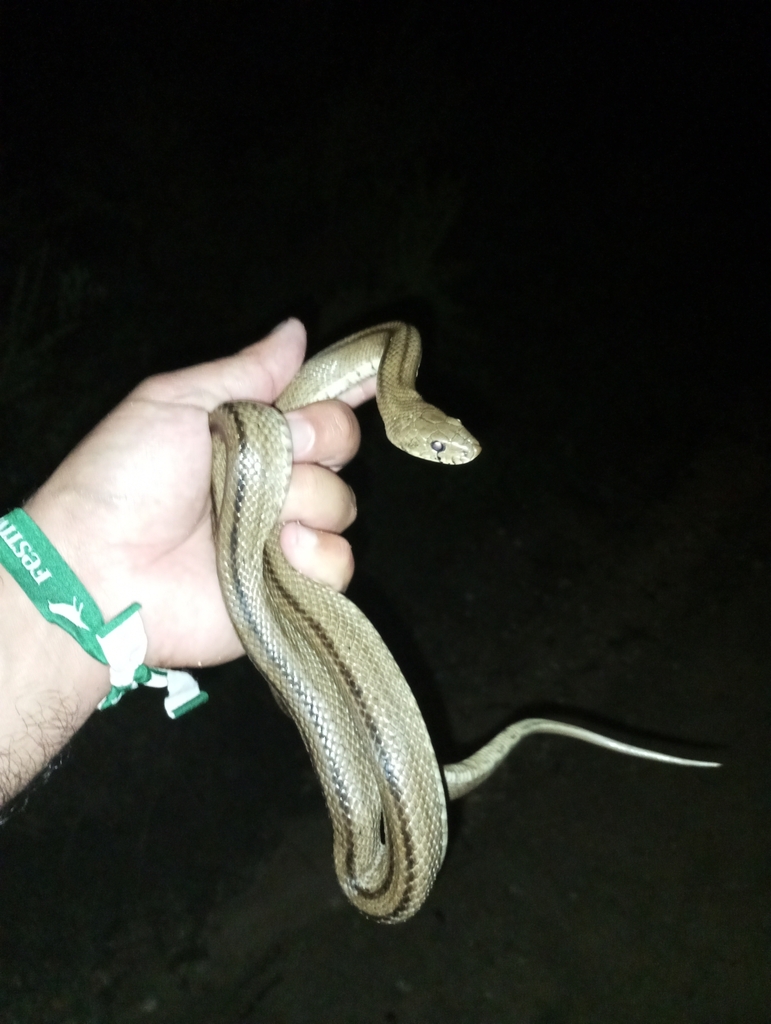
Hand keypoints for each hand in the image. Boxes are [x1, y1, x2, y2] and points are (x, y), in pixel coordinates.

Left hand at [25, 319, 362, 668]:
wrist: (99, 566)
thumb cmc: (125, 478)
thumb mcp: (174, 402)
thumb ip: (244, 370)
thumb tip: (297, 329)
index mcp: (252, 435)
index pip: (317, 405)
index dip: (347, 389)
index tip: (374, 376)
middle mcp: (275, 482)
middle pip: (340, 446)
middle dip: (314, 441)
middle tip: (271, 454)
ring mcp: (284, 537)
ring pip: (341, 504)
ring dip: (303, 501)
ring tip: (251, 518)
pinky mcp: (289, 588)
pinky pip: (339, 564)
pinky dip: (316, 555)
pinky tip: (278, 551)